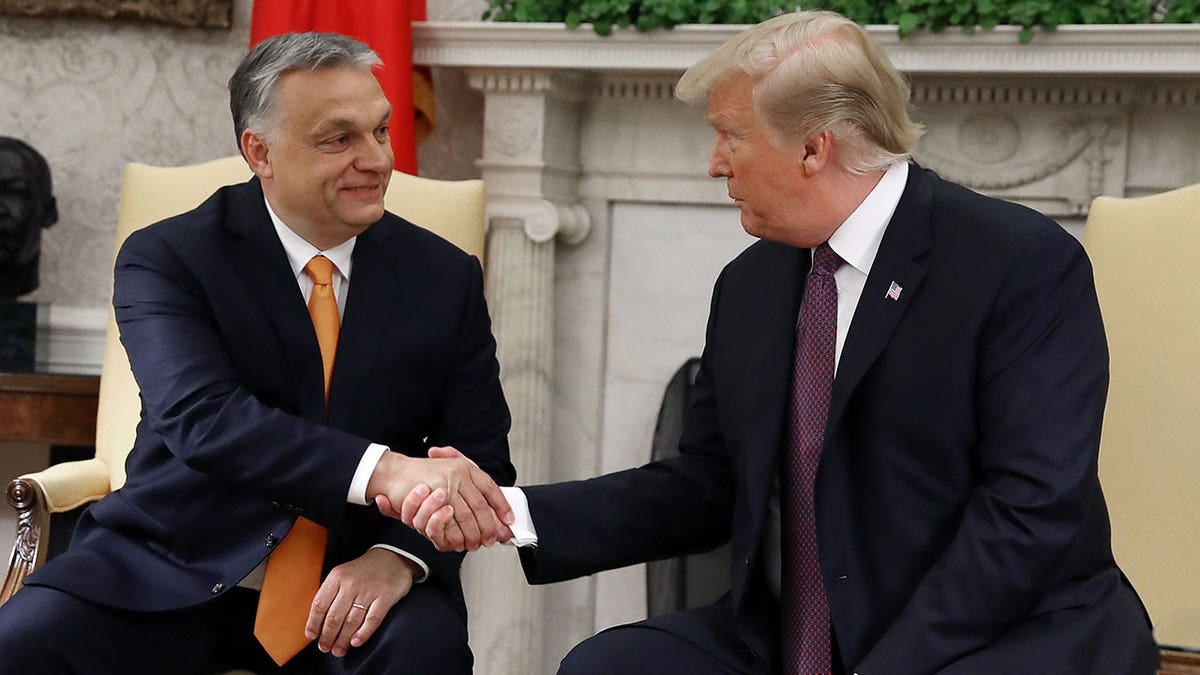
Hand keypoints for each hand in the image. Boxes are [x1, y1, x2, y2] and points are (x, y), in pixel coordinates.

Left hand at [305, 548, 416, 657]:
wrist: (393, 558)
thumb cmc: (364, 571)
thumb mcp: (343, 573)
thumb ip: (331, 592)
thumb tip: (317, 621)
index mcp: (337, 576)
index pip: (320, 604)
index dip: (313, 623)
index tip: (311, 636)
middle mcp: (351, 583)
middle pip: (334, 617)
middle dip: (327, 636)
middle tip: (325, 648)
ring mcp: (369, 590)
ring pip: (351, 621)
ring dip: (342, 640)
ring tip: (338, 650)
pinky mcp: (386, 596)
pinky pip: (372, 620)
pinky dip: (363, 634)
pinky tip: (355, 643)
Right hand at [367, 446, 513, 551]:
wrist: (394, 472)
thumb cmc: (422, 474)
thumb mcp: (447, 471)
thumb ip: (468, 486)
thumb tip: (490, 509)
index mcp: (465, 467)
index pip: (489, 487)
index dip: (501, 505)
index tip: (509, 520)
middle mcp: (458, 474)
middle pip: (481, 506)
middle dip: (489, 526)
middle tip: (492, 539)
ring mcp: (447, 485)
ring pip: (468, 517)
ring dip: (473, 534)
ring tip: (477, 543)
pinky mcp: (433, 499)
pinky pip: (450, 522)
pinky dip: (456, 534)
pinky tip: (460, 541)